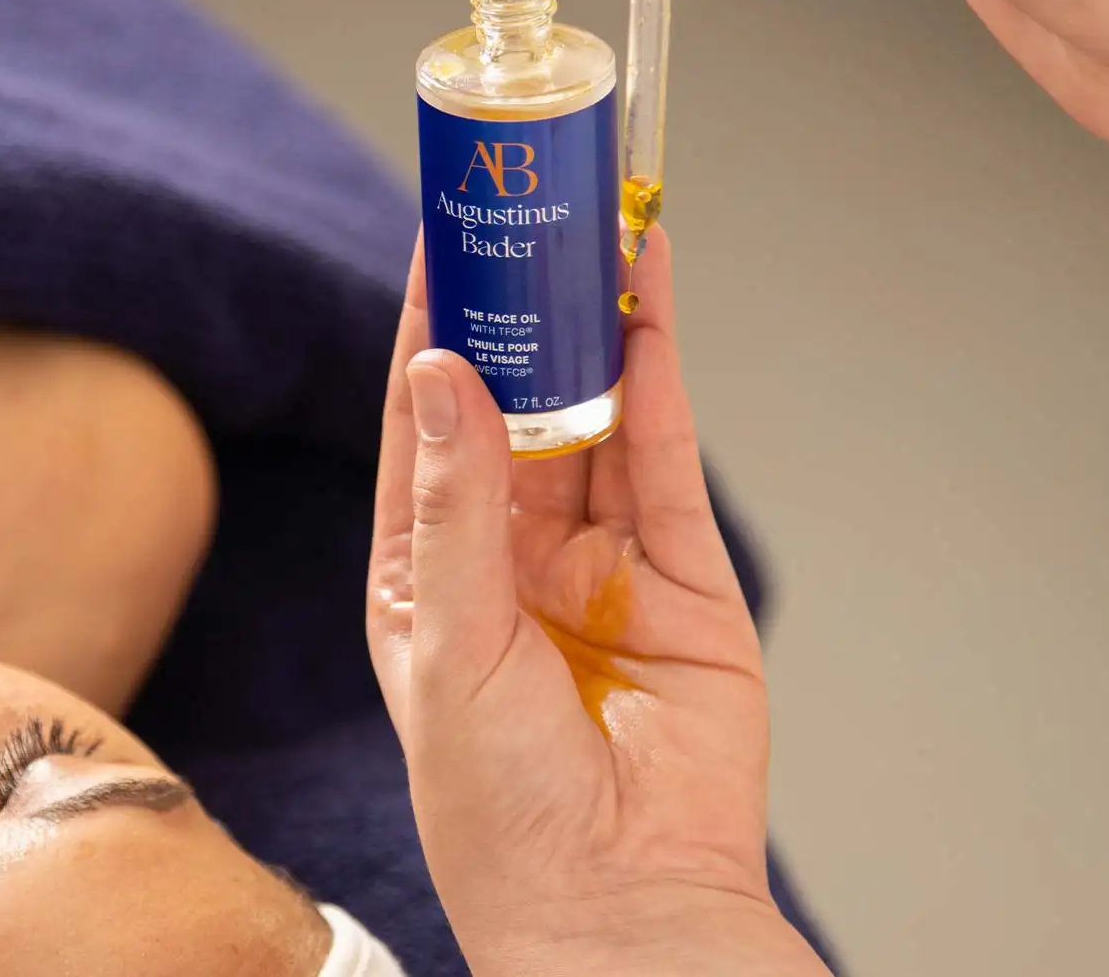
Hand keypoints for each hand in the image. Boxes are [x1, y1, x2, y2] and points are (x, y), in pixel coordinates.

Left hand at [365, 228, 826, 975]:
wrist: (619, 906)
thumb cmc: (503, 812)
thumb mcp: (449, 647)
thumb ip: (455, 504)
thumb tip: (446, 370)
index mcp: (426, 579)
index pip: (422, 423)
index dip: (431, 326)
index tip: (438, 232)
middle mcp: (511, 559)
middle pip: (513, 402)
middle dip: (521, 307)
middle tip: (527, 202)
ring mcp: (602, 562)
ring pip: (594, 413)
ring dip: (595, 322)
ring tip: (595, 219)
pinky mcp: (686, 573)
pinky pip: (661, 453)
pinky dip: (658, 373)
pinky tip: (649, 298)